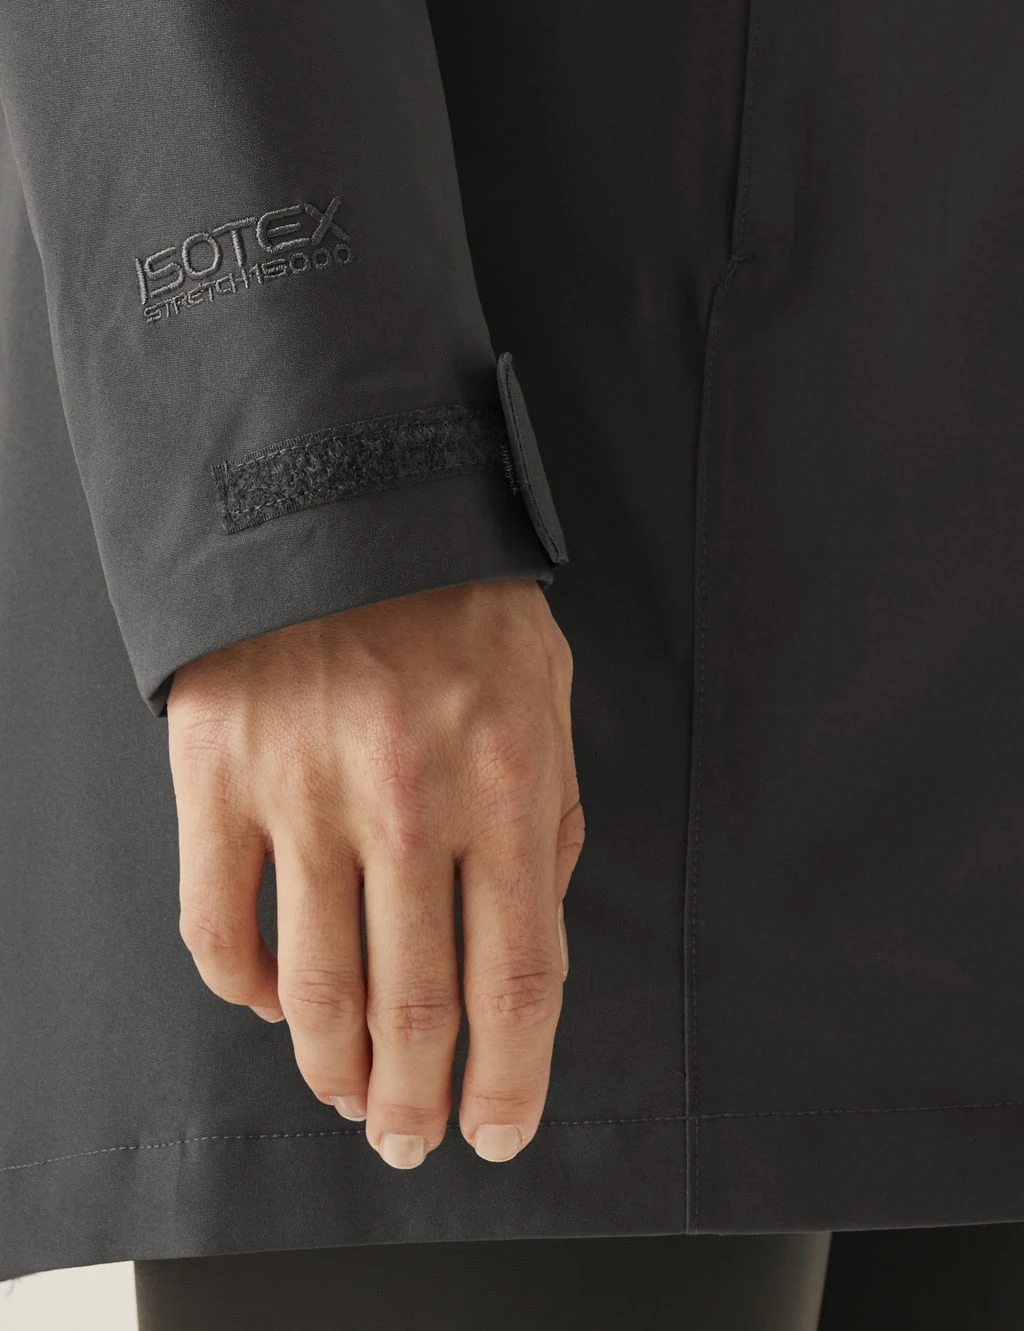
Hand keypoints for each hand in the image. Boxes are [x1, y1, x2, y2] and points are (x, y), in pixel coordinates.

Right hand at [167, 578, 583, 1168]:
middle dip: (416, 1101)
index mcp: (505, 785)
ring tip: (348, 1095)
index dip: (512, 1079)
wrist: (342, 499)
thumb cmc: (456, 599)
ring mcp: (303, 795)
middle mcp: (407, 806)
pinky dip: (241, 987)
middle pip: (415, 1010)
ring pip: (312, 989)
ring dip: (333, 1067)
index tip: (498, 1129)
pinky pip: (215, 925)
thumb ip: (554, 815)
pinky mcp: (219, 778)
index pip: (518, 981)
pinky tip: (268, 1004)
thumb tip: (534, 920)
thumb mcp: (548, 690)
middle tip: (410, 1139)